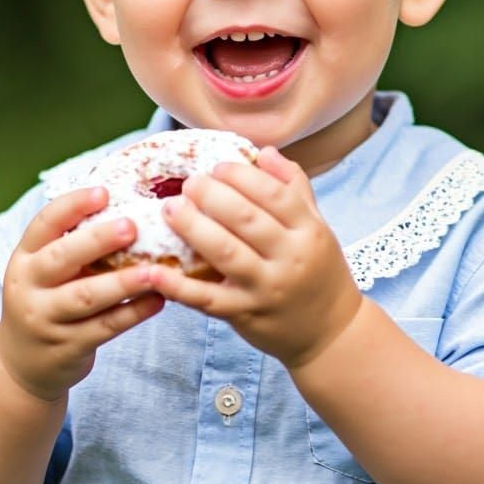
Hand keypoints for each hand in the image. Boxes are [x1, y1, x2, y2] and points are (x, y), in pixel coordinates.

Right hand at [0, 187, 163, 402]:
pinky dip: (133, 313)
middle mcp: (29, 286)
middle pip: (62, 258)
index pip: (44, 223)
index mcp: (25, 256)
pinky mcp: (67, 347)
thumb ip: (75, 243)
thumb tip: (129, 204)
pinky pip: (104, 327)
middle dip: (97, 240)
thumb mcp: (46, 269)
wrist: (22, 363)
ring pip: (86, 297)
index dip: (73, 205)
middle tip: (131, 226)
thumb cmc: (48, 298)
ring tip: (155, 271)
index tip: (104, 192)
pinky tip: (158, 299)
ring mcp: (46, 319)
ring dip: (122, 283)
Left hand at [146, 148, 361, 368]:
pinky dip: (178, 287)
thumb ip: (293, 187)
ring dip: (193, 228)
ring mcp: (267, 289)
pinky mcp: (245, 315)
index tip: (217, 166)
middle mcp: (290, 258)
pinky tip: (154, 272)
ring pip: (226, 253)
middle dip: (212, 196)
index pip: (275, 194)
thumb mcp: (317, 225)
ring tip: (170, 209)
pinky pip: (208, 300)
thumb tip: (264, 152)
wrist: (330, 332)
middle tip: (189, 183)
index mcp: (309, 231)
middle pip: (248, 219)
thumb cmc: (318, 270)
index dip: (243, 176)